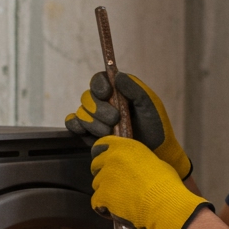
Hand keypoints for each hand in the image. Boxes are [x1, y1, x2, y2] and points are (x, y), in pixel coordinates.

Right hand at [66, 72, 192, 179]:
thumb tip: (117, 75)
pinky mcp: (89, 134)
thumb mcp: (150, 105)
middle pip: (87, 97)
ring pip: (81, 112)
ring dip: (93, 122)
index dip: (99, 85)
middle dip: (99, 109)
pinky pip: (73, 124)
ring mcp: (96, 119)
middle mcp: (104, 103)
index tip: (107, 93)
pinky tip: (89, 133)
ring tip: (109, 133)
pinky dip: (77, 126)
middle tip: (115, 119)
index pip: (99, 80)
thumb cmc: (156, 127)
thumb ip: (134, 89)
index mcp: (118, 91)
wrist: (155, 153)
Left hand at [90, 136, 210, 228]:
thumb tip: (136, 168)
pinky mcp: (102, 195)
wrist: (164, 203)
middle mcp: (112, 158)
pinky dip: (104, 207)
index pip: (101, 144)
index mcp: (126, 147)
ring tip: (121, 200)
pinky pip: (96, 202)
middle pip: (96, 165)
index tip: (107, 163)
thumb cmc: (166, 184)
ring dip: (106, 192)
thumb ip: (138, 161)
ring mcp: (105, 176)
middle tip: (116, 184)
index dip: (103, 155)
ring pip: (97, 185)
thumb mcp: (154, 162)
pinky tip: (116, 210)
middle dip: (103, 174)